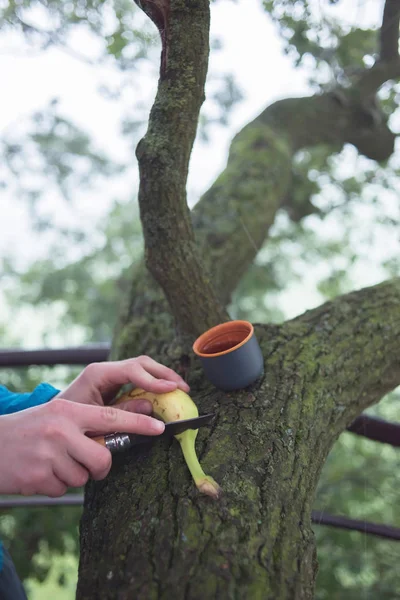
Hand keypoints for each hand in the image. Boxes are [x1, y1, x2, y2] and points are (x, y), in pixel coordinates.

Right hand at [0, 398, 164, 496]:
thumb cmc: (29, 430)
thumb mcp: (56, 416)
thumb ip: (85, 424)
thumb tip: (122, 432)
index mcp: (68, 412)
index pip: (110, 417)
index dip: (138, 423)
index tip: (159, 428)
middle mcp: (60, 430)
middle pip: (103, 457)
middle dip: (101, 466)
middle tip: (92, 464)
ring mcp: (48, 455)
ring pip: (83, 476)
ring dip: (72, 474)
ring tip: (51, 462)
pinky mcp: (38, 478)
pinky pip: (63, 489)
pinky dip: (55, 485)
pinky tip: (39, 473)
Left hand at [58, 356, 189, 413]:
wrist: (52, 421)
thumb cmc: (68, 422)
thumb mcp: (94, 420)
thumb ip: (122, 414)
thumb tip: (151, 408)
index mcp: (98, 374)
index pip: (132, 370)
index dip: (153, 379)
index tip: (171, 389)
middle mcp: (106, 370)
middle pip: (142, 363)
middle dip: (164, 374)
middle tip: (182, 388)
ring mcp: (111, 374)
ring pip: (143, 368)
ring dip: (162, 377)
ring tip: (179, 390)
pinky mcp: (115, 383)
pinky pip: (139, 378)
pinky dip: (154, 384)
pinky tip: (166, 393)